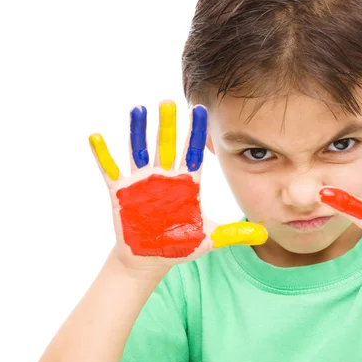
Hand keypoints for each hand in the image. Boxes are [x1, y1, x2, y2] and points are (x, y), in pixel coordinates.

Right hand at [89, 100, 266, 272]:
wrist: (151, 259)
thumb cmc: (179, 244)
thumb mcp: (209, 239)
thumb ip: (234, 233)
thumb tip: (264, 233)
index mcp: (186, 184)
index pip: (193, 153)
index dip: (196, 133)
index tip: (201, 110)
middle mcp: (165, 178)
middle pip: (167, 146)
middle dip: (168, 125)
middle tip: (169, 102)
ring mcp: (142, 183)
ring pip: (140, 151)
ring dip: (138, 132)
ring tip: (139, 109)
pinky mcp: (122, 193)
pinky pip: (110, 170)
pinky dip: (103, 155)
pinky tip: (96, 137)